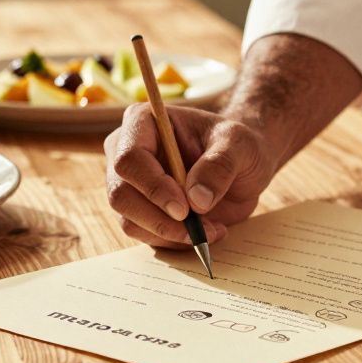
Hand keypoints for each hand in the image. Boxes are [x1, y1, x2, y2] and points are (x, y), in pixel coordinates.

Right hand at [104, 104, 277, 247]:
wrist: (241, 166)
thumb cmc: (236, 146)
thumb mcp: (240, 146)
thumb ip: (220, 165)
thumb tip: (197, 200)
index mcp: (143, 122)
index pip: (129, 158)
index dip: (153, 187)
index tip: (184, 209)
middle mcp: (125, 151)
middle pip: (121, 194)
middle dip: (159, 219)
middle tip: (197, 230)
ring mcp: (129, 183)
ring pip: (129, 220)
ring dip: (169, 234)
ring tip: (210, 230)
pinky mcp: (138, 209)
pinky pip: (144, 234)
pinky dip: (173, 241)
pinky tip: (203, 231)